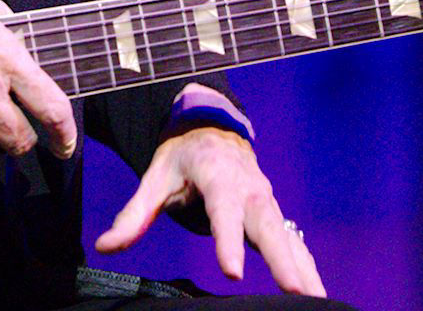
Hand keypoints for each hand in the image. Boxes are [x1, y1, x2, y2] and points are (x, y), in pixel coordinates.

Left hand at [93, 95, 324, 297]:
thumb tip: (105, 246)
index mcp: (218, 177)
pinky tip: (316, 291)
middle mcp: (249, 189)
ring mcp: (266, 201)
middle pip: (266, 226)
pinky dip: (306, 264)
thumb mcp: (154, 177)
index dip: (229, 241)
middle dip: (282, 260)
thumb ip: (133, 215)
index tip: (233, 271)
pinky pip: (293, 240)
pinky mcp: (274, 213)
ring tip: (317, 301)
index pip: (223, 212)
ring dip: (303, 267)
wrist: (213, 128)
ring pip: (287, 235)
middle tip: (296, 292)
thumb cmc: (182, 155)